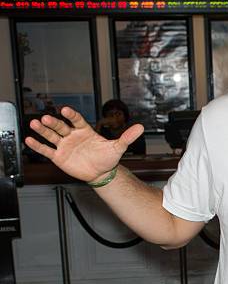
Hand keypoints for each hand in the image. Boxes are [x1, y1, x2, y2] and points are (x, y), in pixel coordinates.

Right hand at [25, 107, 143, 181]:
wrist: (101, 173)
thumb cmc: (108, 158)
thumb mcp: (118, 147)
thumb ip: (127, 137)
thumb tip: (141, 127)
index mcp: (86, 131)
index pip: (77, 121)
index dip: (71, 115)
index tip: (65, 110)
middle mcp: (73, 136)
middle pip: (61, 127)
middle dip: (53, 123)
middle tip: (45, 118)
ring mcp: (65, 145)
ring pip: (52, 136)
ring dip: (43, 130)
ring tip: (34, 124)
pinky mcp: (59, 156)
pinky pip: (47, 150)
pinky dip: (39, 145)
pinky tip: (30, 140)